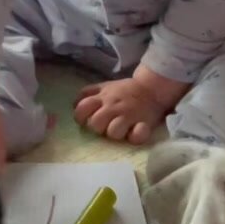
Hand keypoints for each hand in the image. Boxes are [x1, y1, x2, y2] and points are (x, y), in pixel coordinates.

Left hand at [73, 64, 189, 144]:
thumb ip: (88, 93)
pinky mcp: (144, 124)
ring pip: (113, 132)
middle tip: (105, 126)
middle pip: (95, 124)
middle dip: (98, 128)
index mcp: (102, 97)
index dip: (80, 117)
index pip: (81, 109)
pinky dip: (135, 137)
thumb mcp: (104, 87)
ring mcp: (128, 116)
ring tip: (121, 130)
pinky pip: (137, 137)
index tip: (85, 120)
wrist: (151, 88)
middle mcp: (113, 107)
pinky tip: (134, 133)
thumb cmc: (124, 91)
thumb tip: (73, 105)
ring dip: (115, 134)